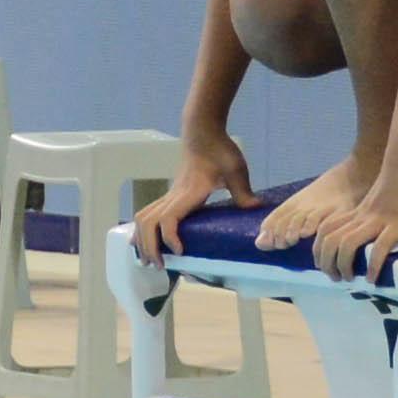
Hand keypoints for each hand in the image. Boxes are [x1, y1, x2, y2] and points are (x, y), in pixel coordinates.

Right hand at [136, 128, 251, 251]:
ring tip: (148, 260)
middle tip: (159, 266)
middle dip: (149, 247)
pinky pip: (147, 213)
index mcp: (188, 193)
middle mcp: (173, 195)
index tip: (180, 252)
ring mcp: (169, 195)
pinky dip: (142, 230)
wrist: (202, 132)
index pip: (168, 219)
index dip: (170, 237)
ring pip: (143, 218)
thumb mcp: (236, 169)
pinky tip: (144, 243)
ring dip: (141, 240)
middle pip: (148, 223)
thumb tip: (256, 209)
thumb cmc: (219, 150)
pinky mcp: (169, 194)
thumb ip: (243, 191)